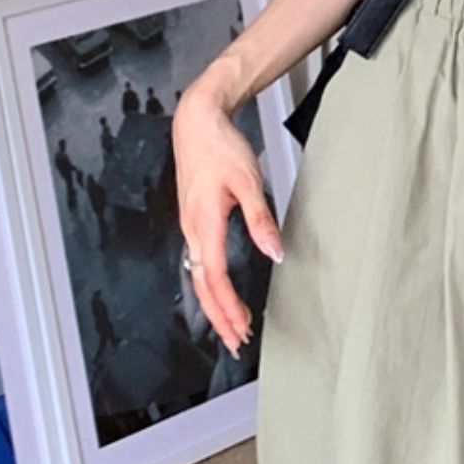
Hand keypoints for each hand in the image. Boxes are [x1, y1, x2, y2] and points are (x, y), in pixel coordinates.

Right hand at [172, 84, 284, 357]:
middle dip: (218, 316)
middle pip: (202, 285)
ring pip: (198, 276)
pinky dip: (210, 286)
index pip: (216, 276)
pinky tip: (219, 294)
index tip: (243, 326)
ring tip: (231, 326)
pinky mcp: (193, 221)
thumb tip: (274, 252)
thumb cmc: (220, 147)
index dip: (228, 306)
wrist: (197, 122)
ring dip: (214, 304)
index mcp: (204, 222)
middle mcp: (192, 229)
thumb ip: (261, 219)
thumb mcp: (248, 181)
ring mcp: (190, 226)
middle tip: (236, 341)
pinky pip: (198, 263)